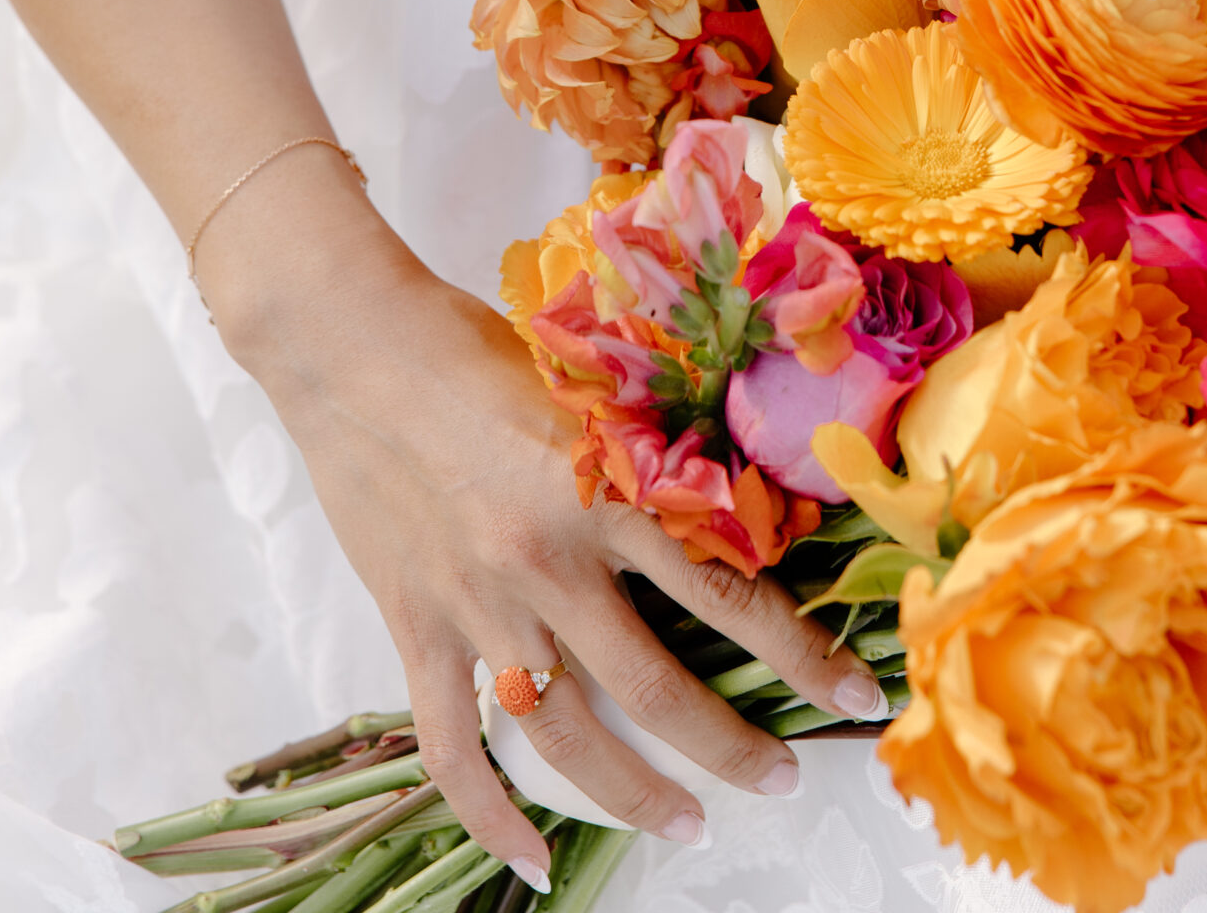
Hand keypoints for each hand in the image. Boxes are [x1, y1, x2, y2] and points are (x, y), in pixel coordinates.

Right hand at [223, 226, 874, 876]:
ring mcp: (479, 607)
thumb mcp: (588, 388)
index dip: (802, 657)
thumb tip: (735, 500)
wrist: (352, 346)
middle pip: (660, 690)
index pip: (730, 596)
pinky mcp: (415, 631)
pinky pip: (456, 748)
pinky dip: (491, 816)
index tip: (853, 699)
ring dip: (636, 795)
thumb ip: (650, 454)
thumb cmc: (472, 346)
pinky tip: (531, 860)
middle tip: (781, 780)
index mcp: (606, 490)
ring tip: (688, 826)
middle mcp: (549, 562)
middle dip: (734, 748)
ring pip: (572, 737)